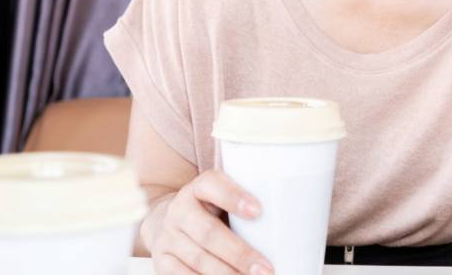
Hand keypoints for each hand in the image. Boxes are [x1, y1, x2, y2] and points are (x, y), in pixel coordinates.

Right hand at [149, 170, 273, 274]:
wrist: (166, 219)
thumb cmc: (210, 210)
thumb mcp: (222, 198)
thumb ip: (246, 206)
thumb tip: (290, 222)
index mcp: (197, 188)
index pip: (211, 185)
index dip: (232, 197)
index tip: (257, 211)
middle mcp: (179, 210)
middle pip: (208, 232)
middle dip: (239, 254)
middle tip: (265, 268)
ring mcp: (168, 236)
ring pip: (198, 259)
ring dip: (227, 274)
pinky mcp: (161, 260)